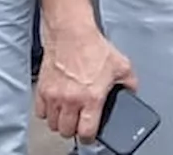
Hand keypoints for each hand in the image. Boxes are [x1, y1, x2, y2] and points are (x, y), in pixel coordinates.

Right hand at [35, 23, 136, 141]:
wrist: (72, 34)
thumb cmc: (93, 47)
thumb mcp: (122, 65)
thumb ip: (129, 83)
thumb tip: (132, 92)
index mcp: (92, 98)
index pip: (86, 132)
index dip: (90, 137)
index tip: (90, 135)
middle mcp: (71, 100)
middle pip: (67, 131)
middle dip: (74, 130)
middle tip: (79, 123)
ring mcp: (54, 96)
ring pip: (52, 124)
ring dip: (60, 122)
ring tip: (68, 114)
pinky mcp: (42, 90)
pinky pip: (40, 112)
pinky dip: (47, 112)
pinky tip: (56, 105)